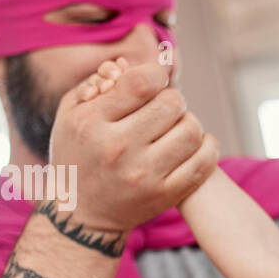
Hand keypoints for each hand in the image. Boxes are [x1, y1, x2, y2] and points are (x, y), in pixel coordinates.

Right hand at [47, 58, 218, 234]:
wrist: (81, 214)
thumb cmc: (77, 154)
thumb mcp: (72, 113)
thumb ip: (98, 82)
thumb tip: (129, 63)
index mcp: (92, 123)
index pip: (142, 83)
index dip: (156, 74)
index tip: (154, 81)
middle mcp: (118, 148)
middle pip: (172, 103)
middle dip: (171, 99)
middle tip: (163, 107)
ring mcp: (144, 175)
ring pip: (192, 130)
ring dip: (188, 122)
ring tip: (175, 126)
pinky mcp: (165, 195)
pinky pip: (204, 162)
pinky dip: (206, 146)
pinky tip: (194, 143)